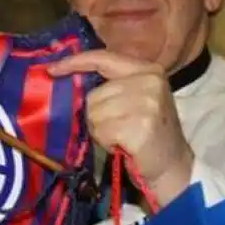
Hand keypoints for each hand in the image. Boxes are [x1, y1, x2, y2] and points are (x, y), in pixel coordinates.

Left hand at [48, 50, 193, 205]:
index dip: (75, 62)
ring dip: (102, 130)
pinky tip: (123, 145)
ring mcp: (147, 103)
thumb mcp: (137, 98)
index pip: (103, 58)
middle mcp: (149, 81)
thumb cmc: (149, 132)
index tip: (52, 69)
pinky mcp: (141, 125)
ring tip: (122, 136)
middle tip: (118, 128)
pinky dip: (107, 142)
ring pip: (95, 113)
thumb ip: (112, 86)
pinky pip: (102, 130)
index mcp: (148, 69)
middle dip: (97, 115)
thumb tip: (68, 80)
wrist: (173, 166)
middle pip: (94, 94)